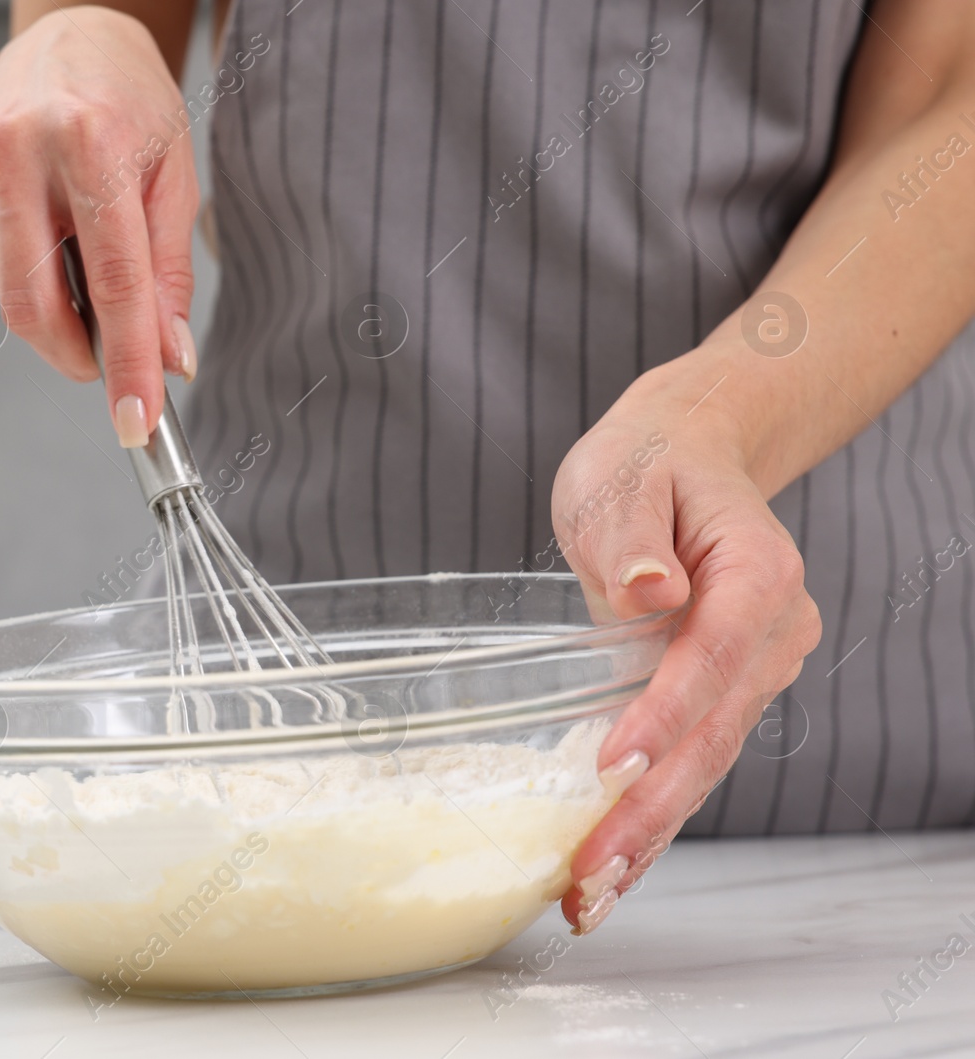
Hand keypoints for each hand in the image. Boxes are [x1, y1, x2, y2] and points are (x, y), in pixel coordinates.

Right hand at [0, 6, 199, 447]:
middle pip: (37, 306)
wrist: (73, 41)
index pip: (112, 283)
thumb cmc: (132, 107)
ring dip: (59, 312)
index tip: (136, 421)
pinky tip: (47, 233)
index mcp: (90, 140)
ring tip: (86, 258)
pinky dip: (30, 278)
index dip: (127, 363)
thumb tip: (168, 359)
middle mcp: (19, 148)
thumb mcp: (174, 179)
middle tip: (112, 369)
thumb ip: (168, 275)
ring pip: (13, 298)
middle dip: (79, 357)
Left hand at [548, 373, 821, 933]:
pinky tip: (608, 874)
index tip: (615, 765)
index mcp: (758, 575)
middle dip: (650, 810)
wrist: (683, 458)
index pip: (715, 655)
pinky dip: (649, 821)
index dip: (665, 715)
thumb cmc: (646, 464)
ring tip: (588, 900)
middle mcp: (771, 636)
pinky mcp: (718, 699)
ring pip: (703, 767)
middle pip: (713, 735)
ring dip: (647, 837)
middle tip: (589, 873)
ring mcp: (751, 675)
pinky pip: (687, 766)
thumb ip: (631, 536)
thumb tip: (649, 588)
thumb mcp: (621, 477)